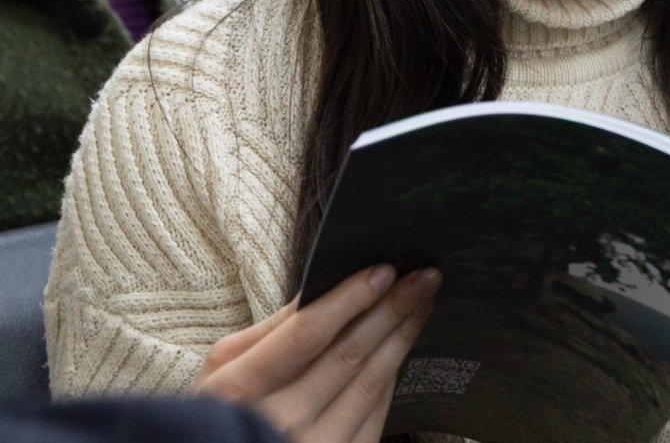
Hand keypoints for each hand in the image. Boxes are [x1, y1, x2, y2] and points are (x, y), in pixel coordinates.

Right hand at [193, 264, 441, 441]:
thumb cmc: (221, 412)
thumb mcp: (221, 370)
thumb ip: (270, 332)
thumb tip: (323, 289)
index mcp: (239, 390)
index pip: (305, 335)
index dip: (349, 300)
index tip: (385, 270)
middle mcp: (278, 422)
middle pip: (347, 355)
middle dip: (391, 310)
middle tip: (424, 276)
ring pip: (370, 383)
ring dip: (402, 336)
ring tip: (423, 301)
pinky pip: (375, 413)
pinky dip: (391, 375)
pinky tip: (403, 345)